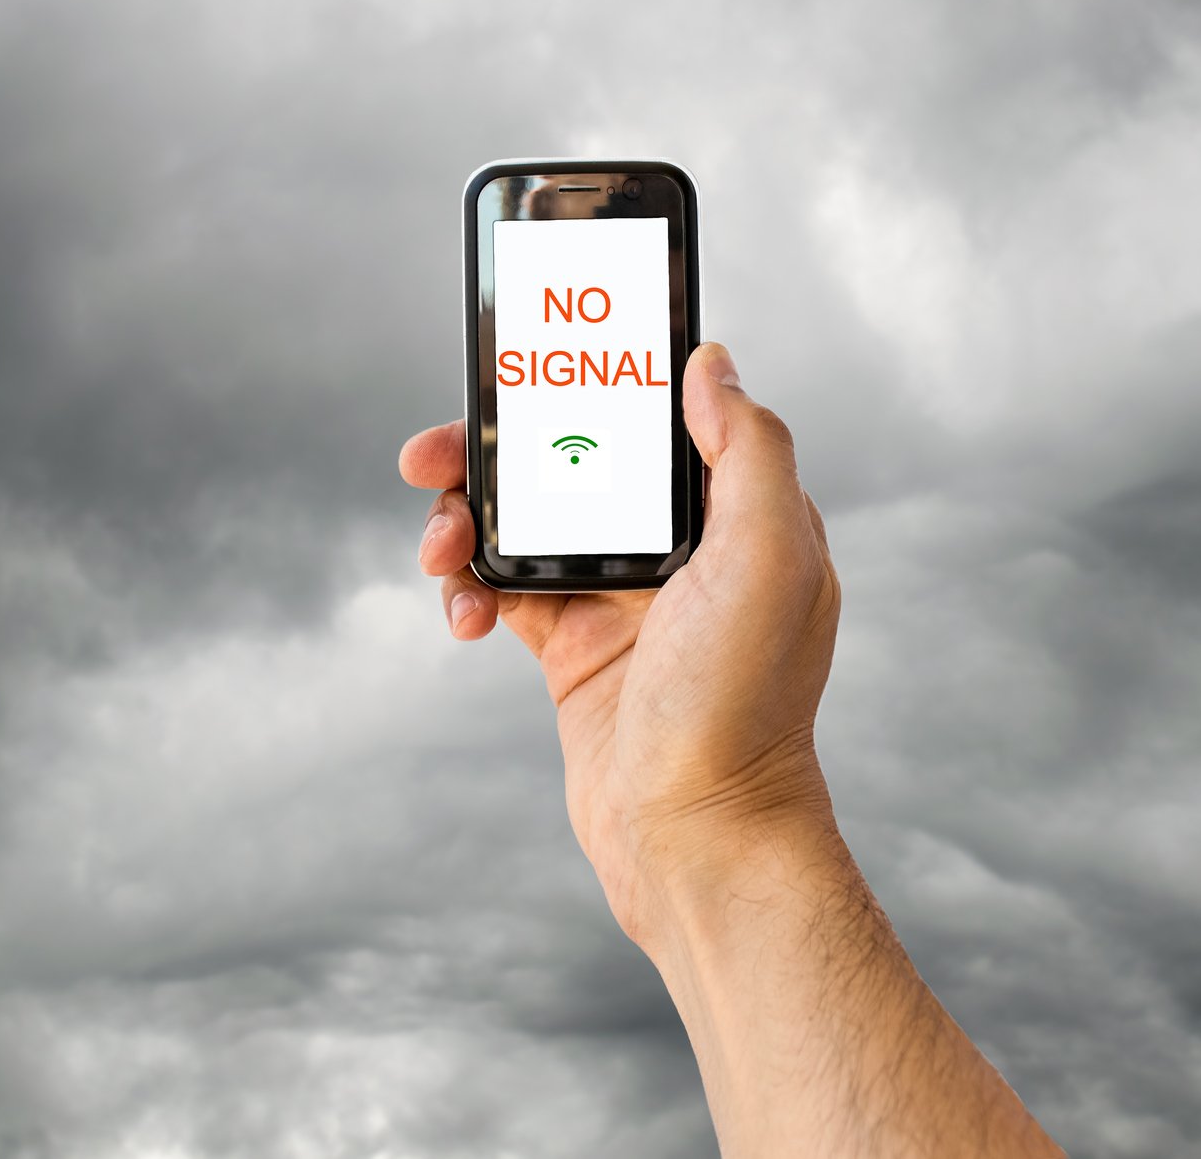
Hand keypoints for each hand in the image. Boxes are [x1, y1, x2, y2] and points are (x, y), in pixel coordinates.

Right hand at [398, 341, 840, 945]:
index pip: (652, 416)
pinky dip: (468, 591)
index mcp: (732, 513)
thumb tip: (708, 362)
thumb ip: (747, 450)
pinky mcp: (575, 650)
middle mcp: (681, 548)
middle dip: (494, 451)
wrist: (698, 838)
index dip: (585, 383)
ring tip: (439, 548)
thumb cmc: (743, 704)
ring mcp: (624, 599)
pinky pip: (503, 592)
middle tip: (430, 456)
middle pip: (571, 461)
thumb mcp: (770, 558)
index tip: (521, 368)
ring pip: (525, 523)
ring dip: (466, 521)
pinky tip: (461, 616)